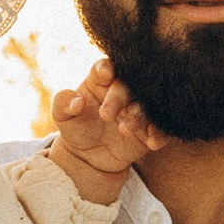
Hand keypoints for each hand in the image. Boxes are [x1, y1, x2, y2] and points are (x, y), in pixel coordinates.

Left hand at [47, 58, 167, 198]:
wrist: (89, 156)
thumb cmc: (75, 128)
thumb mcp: (62, 117)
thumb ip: (63, 104)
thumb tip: (76, 102)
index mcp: (101, 79)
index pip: (105, 67)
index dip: (106, 68)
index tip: (105, 73)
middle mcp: (123, 89)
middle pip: (127, 85)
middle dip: (119, 97)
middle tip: (105, 115)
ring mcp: (138, 108)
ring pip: (145, 106)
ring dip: (139, 116)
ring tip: (126, 129)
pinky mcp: (150, 127)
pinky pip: (160, 127)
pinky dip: (159, 134)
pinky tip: (152, 142)